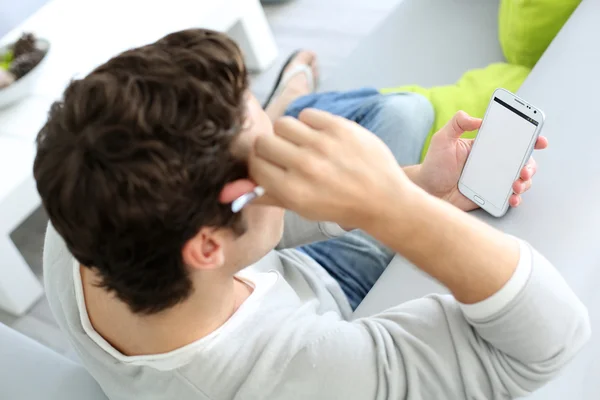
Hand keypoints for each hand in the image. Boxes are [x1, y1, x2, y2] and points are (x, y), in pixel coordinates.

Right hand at [248, 109, 414, 227]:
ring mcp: (322, 144)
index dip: (259, 165)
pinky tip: (320, 136)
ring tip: (303, 143)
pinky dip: (310, 123)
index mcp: (292, 191)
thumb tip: (233, 192)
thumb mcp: (302, 209)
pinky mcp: (339, 127)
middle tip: (285, 154)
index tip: (268, 166)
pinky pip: (307, 113)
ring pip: (283, 123)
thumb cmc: (340, 206)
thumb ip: (267, 197)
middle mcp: (304, 166)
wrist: (383, 199)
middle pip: (263, 142)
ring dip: (288, 133)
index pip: (254, 165)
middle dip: (270, 148)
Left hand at [417, 111, 548, 210]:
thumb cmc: (434, 164)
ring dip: (525, 182)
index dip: (530, 138)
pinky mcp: (491, 196)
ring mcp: (494, 180)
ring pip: (520, 180)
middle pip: (523, 161)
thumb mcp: (442, 139)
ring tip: (516, 185)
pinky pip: (510, 197)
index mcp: (486, 147)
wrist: (427, 190)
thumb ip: (456, 124)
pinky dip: (516, 198)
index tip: (540, 140)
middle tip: (524, 170)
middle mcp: (494, 163)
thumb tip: (477, 119)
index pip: (512, 140)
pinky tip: (512, 198)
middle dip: (531, 165)